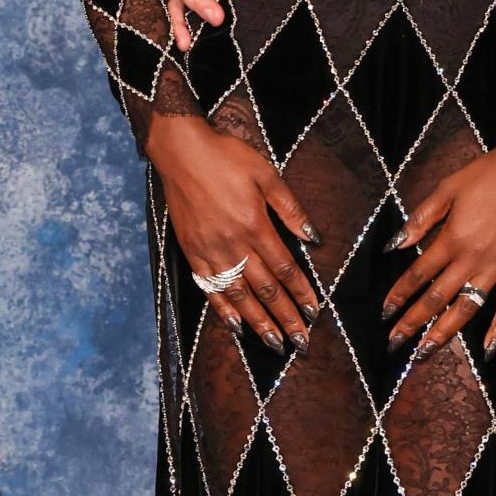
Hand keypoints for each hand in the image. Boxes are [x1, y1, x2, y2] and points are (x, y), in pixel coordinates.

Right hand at [145, 107, 318, 348]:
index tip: (315, 312)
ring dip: (259, 323)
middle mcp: (232, 244)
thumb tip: (314, 238)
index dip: (302, 293)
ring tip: (275, 344)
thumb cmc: (227, 157)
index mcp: (255, 225)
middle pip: (265, 290)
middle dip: (286, 318)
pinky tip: (236, 326)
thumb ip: (291, 209)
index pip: (285, 270)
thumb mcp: (267, 175)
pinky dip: (224, 309)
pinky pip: (210, 288)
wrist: (181, 151)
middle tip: (302, 342)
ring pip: (238, 296)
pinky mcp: (192, 252)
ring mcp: (210, 251)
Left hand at [382, 134, 495, 355]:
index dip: (399, 295)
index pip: (418, 273)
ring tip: (425, 352)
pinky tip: (487, 350)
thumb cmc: (488, 173)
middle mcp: (473, 258)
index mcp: (452, 238)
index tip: (385, 313)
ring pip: (467, 308)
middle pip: (437, 297)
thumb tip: (394, 246)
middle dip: (412, 322)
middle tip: (394, 342)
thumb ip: (421, 219)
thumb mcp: (447, 188)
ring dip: (444, 332)